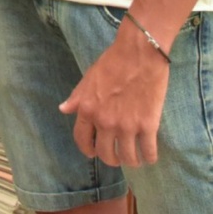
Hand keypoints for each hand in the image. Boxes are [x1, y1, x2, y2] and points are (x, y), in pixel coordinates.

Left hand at [58, 26, 170, 166]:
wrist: (139, 52)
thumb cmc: (113, 62)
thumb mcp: (88, 78)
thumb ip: (77, 97)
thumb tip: (63, 109)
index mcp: (87, 110)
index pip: (81, 139)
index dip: (87, 149)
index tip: (93, 152)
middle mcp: (104, 121)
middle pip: (105, 153)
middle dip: (110, 158)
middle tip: (117, 156)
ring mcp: (126, 125)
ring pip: (127, 157)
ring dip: (131, 161)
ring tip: (135, 158)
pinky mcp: (148, 125)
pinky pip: (148, 152)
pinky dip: (149, 158)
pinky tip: (149, 155)